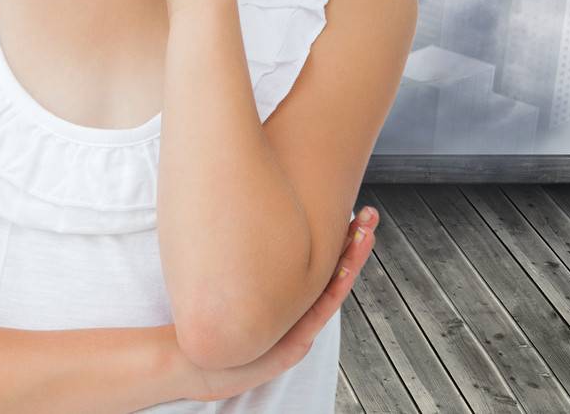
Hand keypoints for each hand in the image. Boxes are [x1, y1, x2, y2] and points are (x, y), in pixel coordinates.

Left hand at [182, 207, 379, 401]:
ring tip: (364, 235)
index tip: (351, 208)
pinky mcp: (294, 344)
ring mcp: (299, 326)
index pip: (320, 259)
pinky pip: (317, 314)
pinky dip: (333, 291)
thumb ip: (238, 254)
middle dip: (354, 242)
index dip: (338, 236)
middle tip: (369, 215)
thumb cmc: (211, 317)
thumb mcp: (230, 280)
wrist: (200, 364)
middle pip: (334, 271)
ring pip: (332, 290)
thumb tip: (232, 206)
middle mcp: (300, 309)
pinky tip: (343, 270)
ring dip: (351, 262)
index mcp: (290, 294)